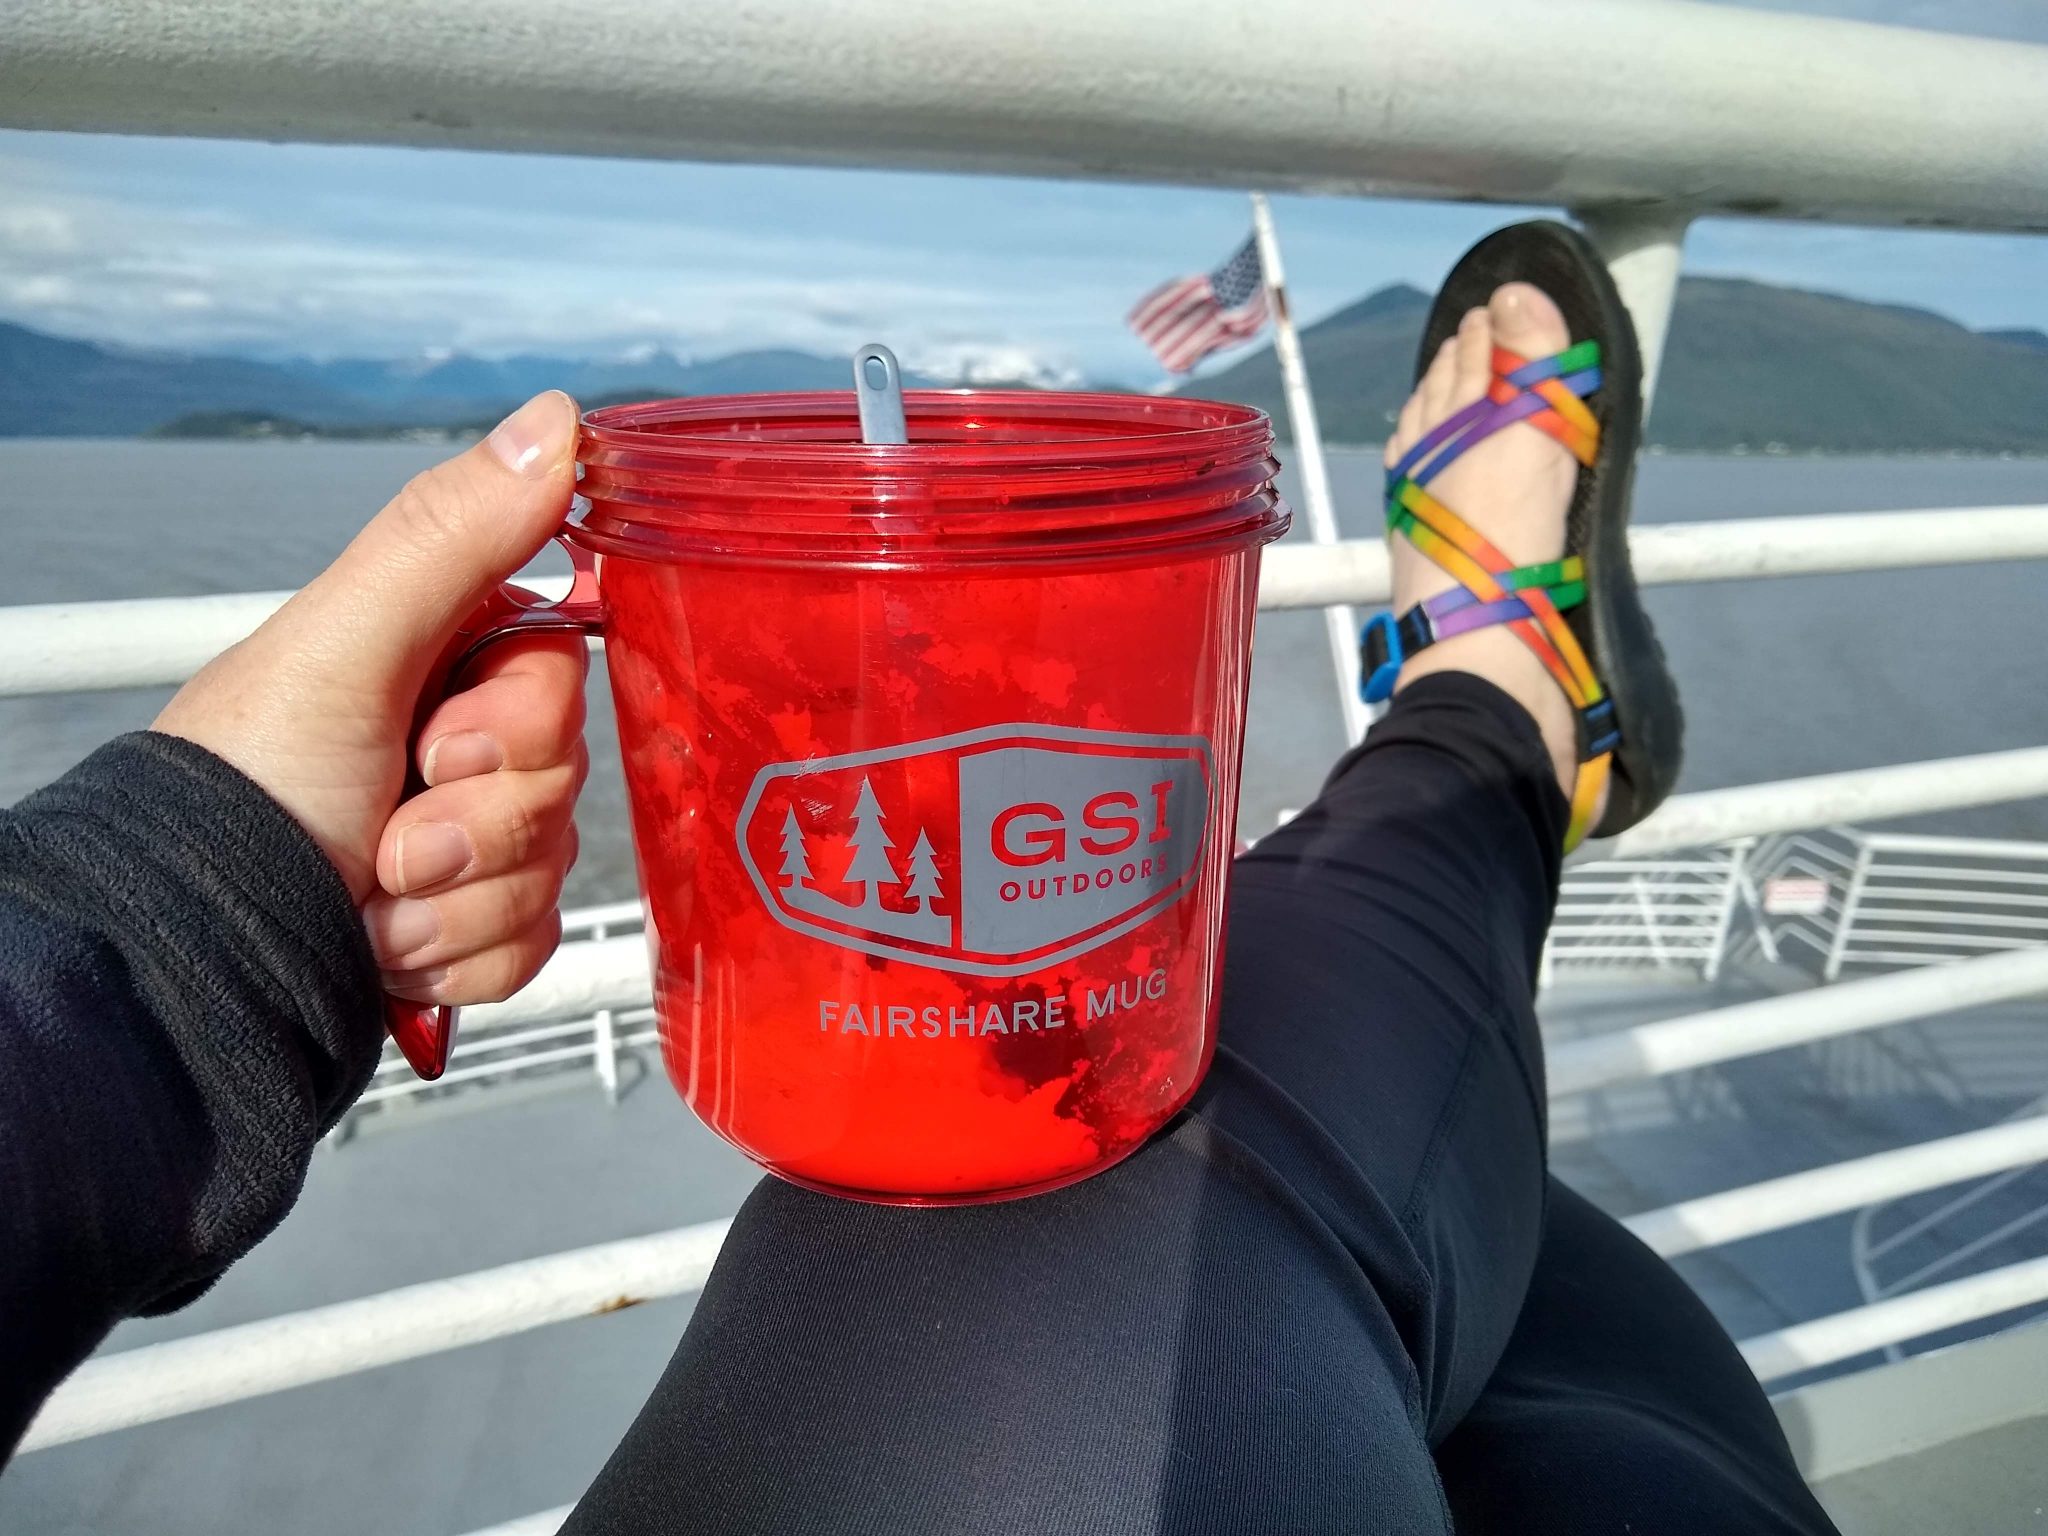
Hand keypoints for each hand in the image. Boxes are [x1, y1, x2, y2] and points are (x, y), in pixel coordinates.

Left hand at [154, 391, 588, 1006]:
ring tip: (368, 892)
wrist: (195, 957)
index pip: (564, 676)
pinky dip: (460, 953)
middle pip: (564, 781)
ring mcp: (467, 844)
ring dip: (456, 899)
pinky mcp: (471, 927)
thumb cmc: (244, 793)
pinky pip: (533, 942)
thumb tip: (556, 420)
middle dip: (474, 827)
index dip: (518, 725)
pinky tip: (386, 937)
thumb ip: (452, 534)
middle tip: (387, 830)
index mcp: (435, 660)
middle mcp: (456, 747)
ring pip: (552, 869)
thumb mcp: (345, 645)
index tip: (439, 746)